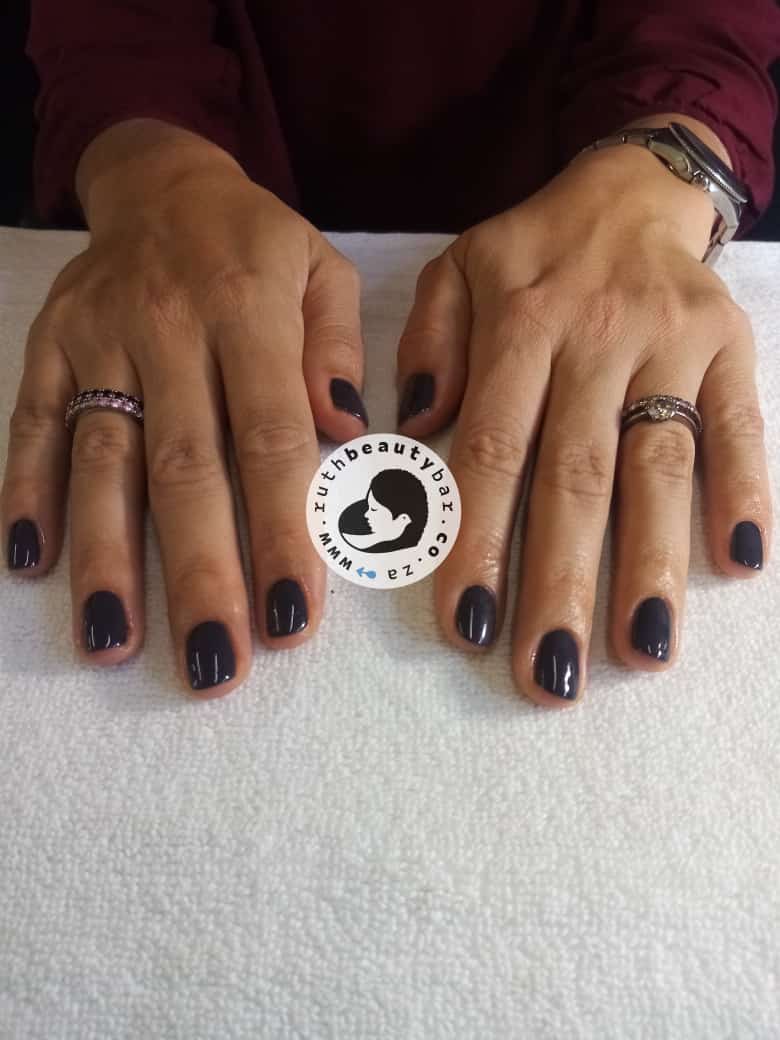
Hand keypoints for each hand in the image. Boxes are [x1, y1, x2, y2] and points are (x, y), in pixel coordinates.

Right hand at [1, 121, 367, 695]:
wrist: (160, 181)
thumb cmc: (256, 241)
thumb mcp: (321, 267)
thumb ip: (335, 347)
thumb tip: (348, 431)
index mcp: (248, 308)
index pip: (270, 437)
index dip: (281, 531)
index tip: (292, 618)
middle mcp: (168, 327)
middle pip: (184, 468)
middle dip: (199, 573)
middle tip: (214, 664)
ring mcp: (98, 340)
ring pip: (103, 461)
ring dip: (106, 557)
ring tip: (112, 644)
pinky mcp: (48, 348)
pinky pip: (32, 425)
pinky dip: (26, 494)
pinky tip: (29, 565)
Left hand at [396, 132, 770, 705]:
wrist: (632, 188)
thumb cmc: (531, 251)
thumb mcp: (455, 269)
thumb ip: (429, 345)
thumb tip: (417, 429)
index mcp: (519, 324)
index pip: (492, 448)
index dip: (478, 540)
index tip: (466, 625)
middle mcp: (596, 337)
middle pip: (576, 476)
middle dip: (561, 582)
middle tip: (548, 675)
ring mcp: (671, 343)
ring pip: (658, 465)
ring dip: (651, 562)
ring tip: (641, 652)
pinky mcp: (731, 347)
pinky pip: (741, 425)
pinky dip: (744, 490)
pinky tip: (740, 562)